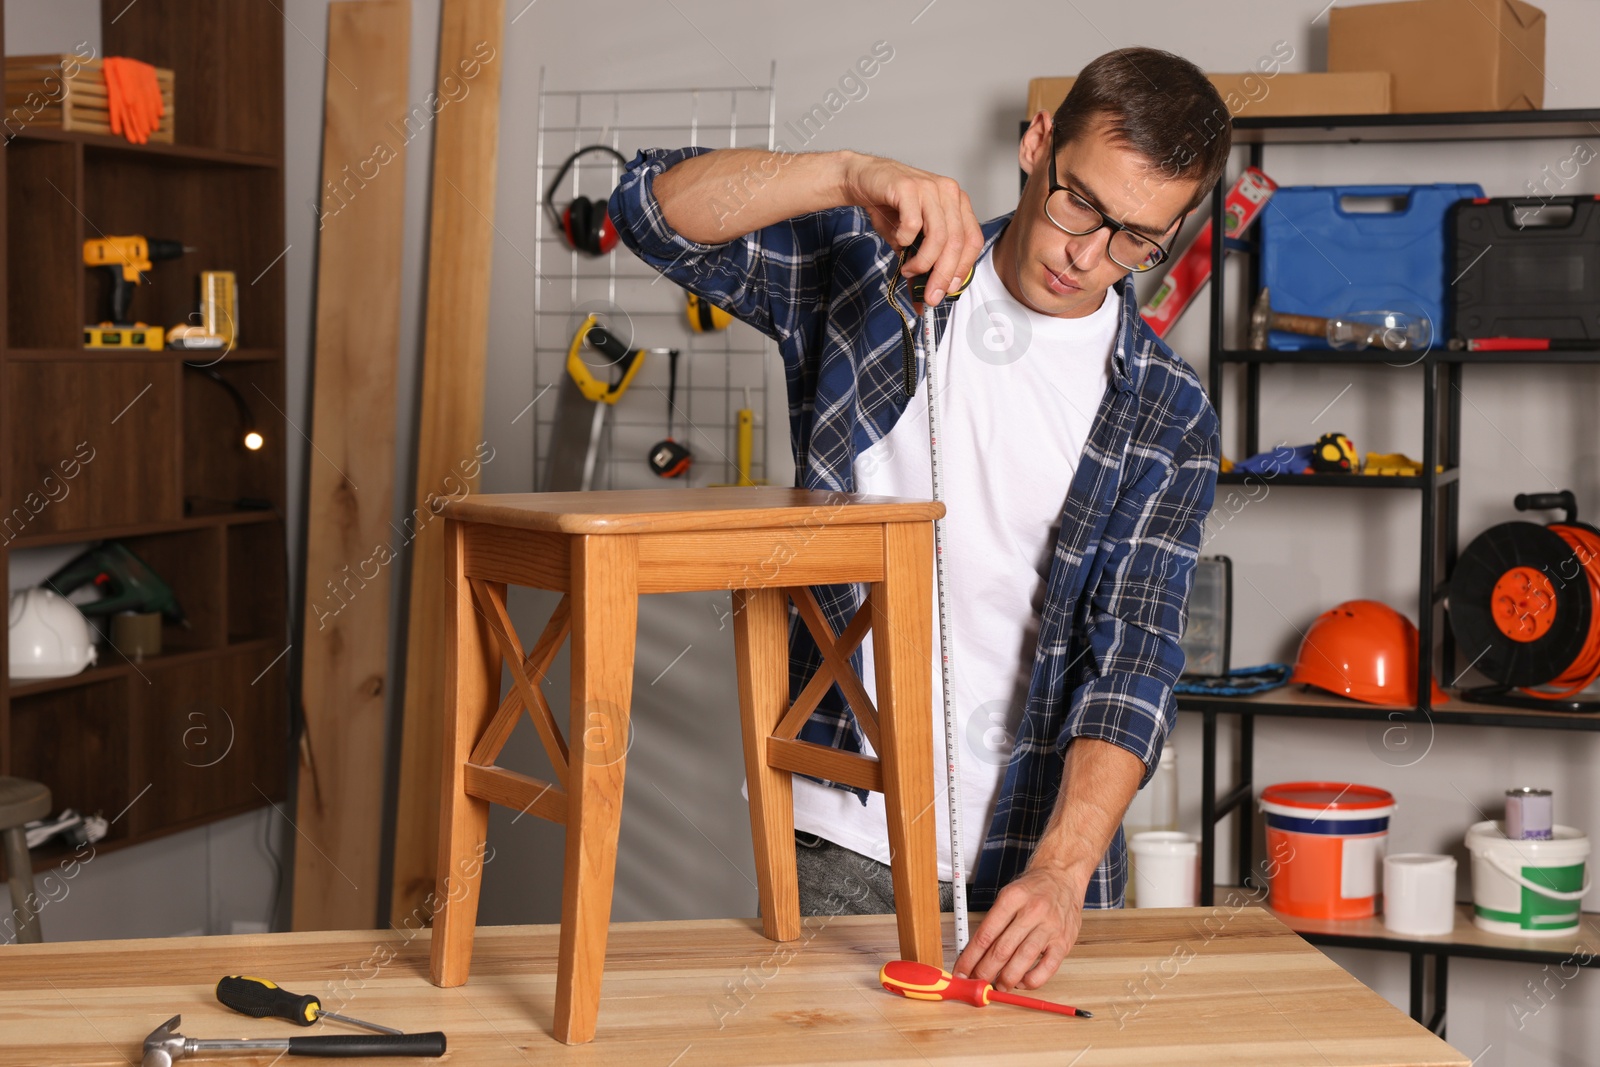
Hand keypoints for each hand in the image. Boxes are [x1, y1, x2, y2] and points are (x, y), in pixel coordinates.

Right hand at [839, 152, 983, 305]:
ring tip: (908, 270)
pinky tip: (897, 239)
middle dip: (942, 274)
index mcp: (957, 203)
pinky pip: (913, 223)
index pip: (972, 240)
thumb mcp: (911, 240)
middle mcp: (949, 193)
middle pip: (956, 242)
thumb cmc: (890, 209)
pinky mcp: (908, 187)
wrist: (863, 179)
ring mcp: (930, 188)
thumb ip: (923, 265)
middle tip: (929, 295)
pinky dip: (904, 239)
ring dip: (923, 261)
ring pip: (938, 235)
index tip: (948, 290)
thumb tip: (926, 298)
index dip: (962, 268)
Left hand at [953, 864, 1084, 990]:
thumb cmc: (1032, 890)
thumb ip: (993, 923)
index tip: (961, 971)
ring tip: (997, 986)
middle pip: (1002, 950)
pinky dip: (1032, 980)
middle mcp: (1032, 912)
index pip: (985, 934)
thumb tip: (974, 954)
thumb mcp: (1008, 895)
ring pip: (1023, 960)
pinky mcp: (1064, 942)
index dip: (970, 957)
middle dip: (985, 971)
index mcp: (1013, 898)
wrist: (1062, 878)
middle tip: (976, 982)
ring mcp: (1050, 928)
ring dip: (1006, 979)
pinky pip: (1047, 968)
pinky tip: (1022, 982)